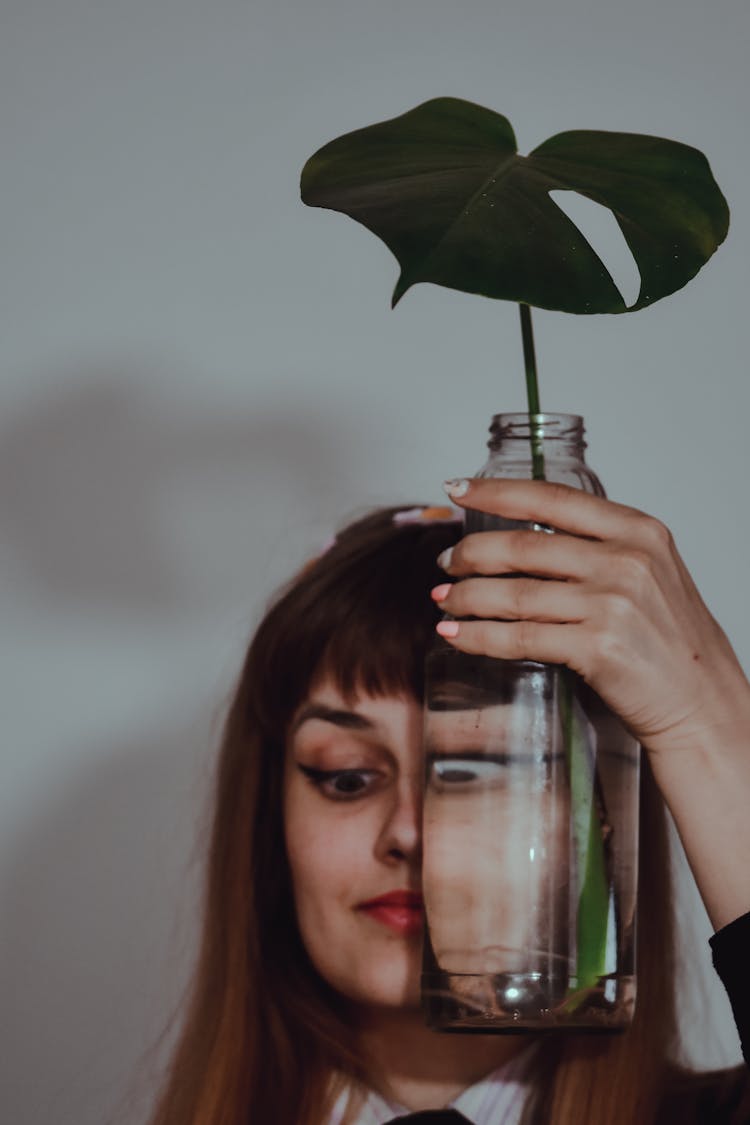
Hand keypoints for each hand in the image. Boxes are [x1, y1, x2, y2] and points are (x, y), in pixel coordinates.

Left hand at [433, 477, 749, 759]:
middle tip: (446, 563)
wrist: (703, 703)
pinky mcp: (597, 649)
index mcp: (638, 531)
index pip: (552, 498)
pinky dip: (477, 636)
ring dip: (466, 598)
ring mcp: (611, 604)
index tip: (457, 489)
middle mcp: (626, 561)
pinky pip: (518, 638)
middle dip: (471, 555)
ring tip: (444, 601)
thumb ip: (596, 549)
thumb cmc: (671, 642)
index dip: (496, 492)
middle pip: (522, 547)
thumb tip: (522, 541)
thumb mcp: (648, 573)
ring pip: (513, 594)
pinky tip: (456, 634)